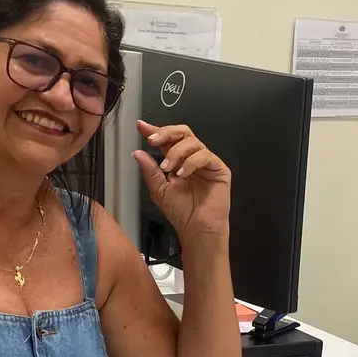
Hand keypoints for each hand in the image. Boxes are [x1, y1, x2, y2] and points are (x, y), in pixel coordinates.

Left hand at [134, 120, 230, 239]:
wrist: (196, 229)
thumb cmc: (182, 213)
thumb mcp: (159, 190)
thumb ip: (150, 171)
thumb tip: (138, 153)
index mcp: (178, 161)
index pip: (167, 140)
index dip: (155, 131)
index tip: (141, 126)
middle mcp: (192, 159)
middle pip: (183, 133)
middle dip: (166, 133)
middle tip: (153, 140)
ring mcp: (207, 162)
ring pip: (192, 142)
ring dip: (176, 153)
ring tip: (168, 169)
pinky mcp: (219, 169)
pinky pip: (205, 155)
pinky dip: (191, 162)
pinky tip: (183, 174)